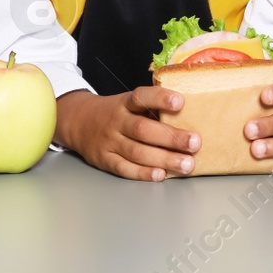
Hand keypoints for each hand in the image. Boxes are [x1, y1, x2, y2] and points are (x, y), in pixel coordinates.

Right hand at [57, 87, 198, 180]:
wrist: (78, 122)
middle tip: (194, 142)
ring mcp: (110, 142)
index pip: (142, 97)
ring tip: (187, 164)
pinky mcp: (105, 160)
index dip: (161, 99)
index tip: (180, 102)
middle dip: (171, 137)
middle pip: (143, 129)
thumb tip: (191, 111)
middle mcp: (117, 121)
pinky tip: (161, 175)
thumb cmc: (115, 112)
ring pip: (137, 152)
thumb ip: (152, 106)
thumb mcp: (128, 101)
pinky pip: (125, 168)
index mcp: (125, 103)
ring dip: (164, 159)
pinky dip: (143, 173)